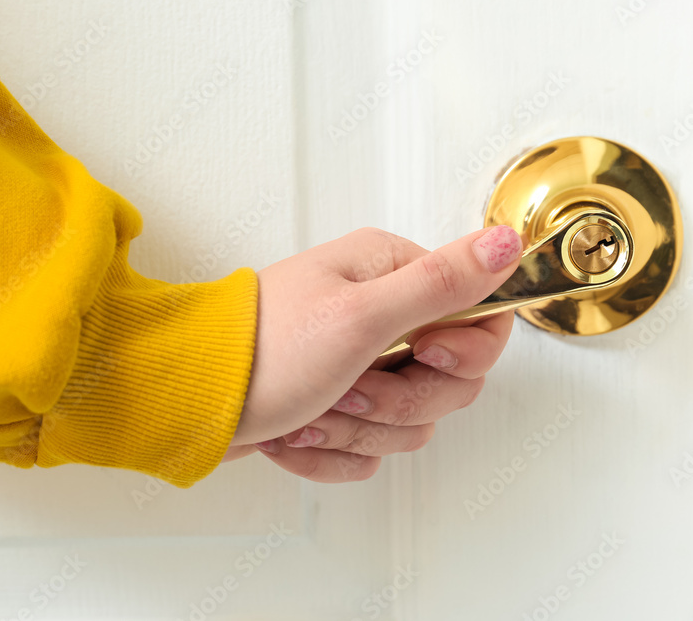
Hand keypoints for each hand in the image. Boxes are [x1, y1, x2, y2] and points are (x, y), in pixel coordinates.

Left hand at [223, 225, 522, 481]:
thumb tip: (507, 242)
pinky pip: (370, 446)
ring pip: (411, 421)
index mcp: (392, 276)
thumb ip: (444, 283)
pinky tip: (298, 432)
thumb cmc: (261, 349)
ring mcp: (361, 364)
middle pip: (450, 381)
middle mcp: (382, 315)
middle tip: (350, 385)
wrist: (185, 403)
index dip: (463, 353)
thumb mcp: (362, 313)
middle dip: (398, 400)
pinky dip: (332, 450)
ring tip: (313, 407)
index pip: (479, 319)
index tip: (424, 356)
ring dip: (358, 427)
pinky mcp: (340, 405)